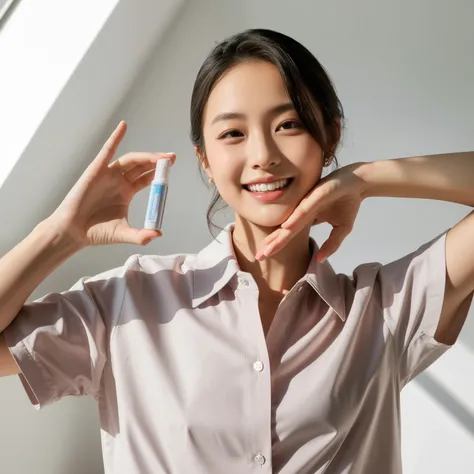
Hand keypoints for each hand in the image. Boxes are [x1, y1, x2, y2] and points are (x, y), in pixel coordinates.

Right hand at [49, 121, 175, 246]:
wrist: (73, 232)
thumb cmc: (96, 233)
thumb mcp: (123, 234)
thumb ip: (141, 236)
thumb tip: (158, 235)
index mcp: (127, 192)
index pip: (147, 178)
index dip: (159, 173)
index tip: (172, 167)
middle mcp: (119, 181)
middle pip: (142, 166)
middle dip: (157, 161)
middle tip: (172, 158)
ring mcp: (108, 174)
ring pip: (130, 160)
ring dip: (146, 156)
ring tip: (160, 157)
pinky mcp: (96, 170)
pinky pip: (107, 151)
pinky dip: (115, 138)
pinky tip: (123, 126)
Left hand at [256, 163, 365, 261]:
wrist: (359, 181)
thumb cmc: (347, 203)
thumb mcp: (341, 228)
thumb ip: (331, 244)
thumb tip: (320, 259)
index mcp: (305, 217)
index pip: (287, 234)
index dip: (276, 244)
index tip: (263, 256)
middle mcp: (303, 210)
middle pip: (284, 230)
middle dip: (271, 243)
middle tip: (259, 256)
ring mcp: (308, 202)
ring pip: (291, 221)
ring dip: (279, 235)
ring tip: (268, 247)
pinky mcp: (317, 194)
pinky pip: (304, 208)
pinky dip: (295, 218)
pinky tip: (286, 227)